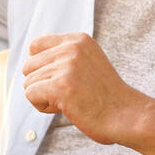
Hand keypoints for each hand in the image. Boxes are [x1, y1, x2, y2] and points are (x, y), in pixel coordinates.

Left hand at [21, 32, 144, 145]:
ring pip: (28, 83)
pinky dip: (43, 106)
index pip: (35, 45)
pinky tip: (66, 107)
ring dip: (44, 97)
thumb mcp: (87, 63)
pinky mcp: (60, 85)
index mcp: (78, 39)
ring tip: (71, 100)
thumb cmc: (105, 96)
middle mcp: (72, 48)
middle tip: (69, 93)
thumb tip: (28, 62)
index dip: (40, 66)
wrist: (126, 115)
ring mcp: (66, 65)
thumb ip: (64, 56)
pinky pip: (30, 95)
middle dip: (42, 84)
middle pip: (29, 66)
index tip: (60, 79)